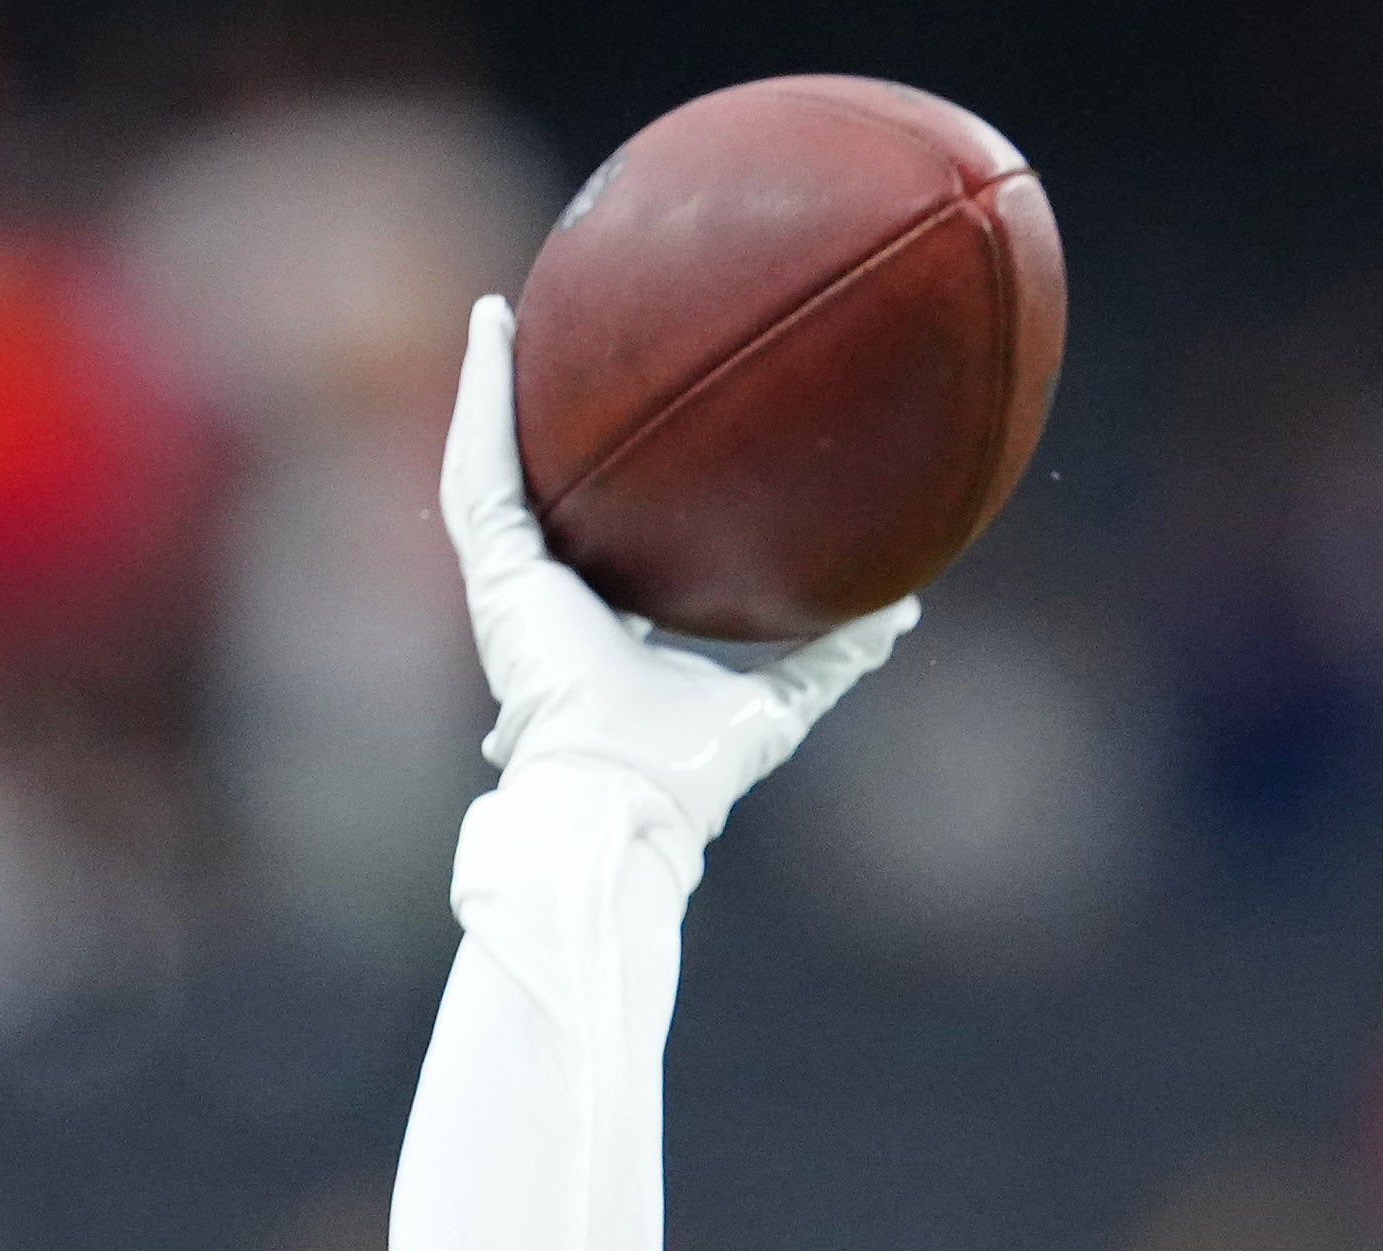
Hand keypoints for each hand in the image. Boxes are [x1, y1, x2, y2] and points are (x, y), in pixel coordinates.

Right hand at [438, 298, 913, 857]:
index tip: (619, 447)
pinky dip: (480, 396)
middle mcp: (543, 602)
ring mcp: (509, 586)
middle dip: (531, 426)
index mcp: (593, 628)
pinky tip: (491, 326)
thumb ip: (834, 654)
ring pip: (487, 468)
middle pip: (532, 494)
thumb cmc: (690, 772)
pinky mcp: (493, 574)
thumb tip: (904, 608)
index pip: (590, 546)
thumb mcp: (777, 701)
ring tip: (499, 317)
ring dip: (490, 390)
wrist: (626, 800)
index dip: (599, 496)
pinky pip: (478, 468)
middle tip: (546, 356)